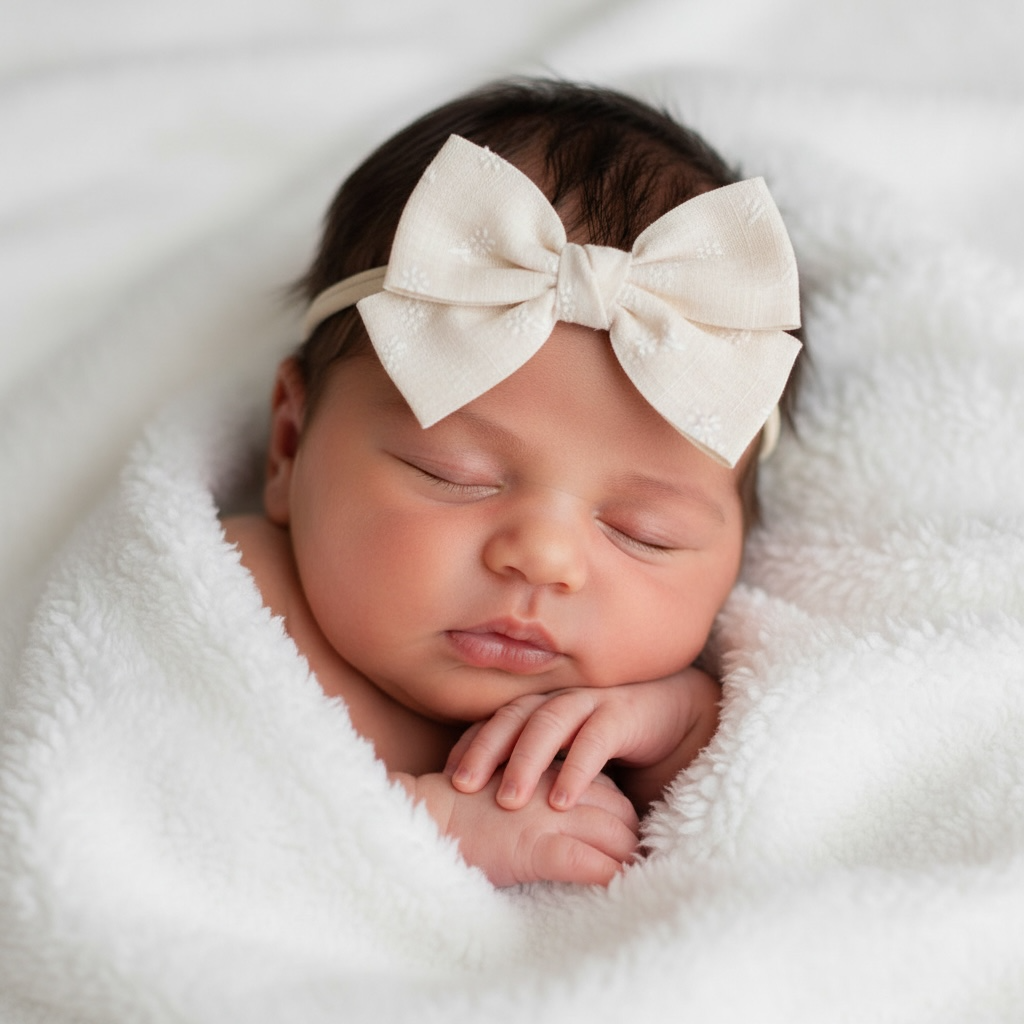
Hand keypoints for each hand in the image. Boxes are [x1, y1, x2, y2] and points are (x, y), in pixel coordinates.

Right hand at [403, 768, 638, 886]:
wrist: (423, 814)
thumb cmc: (457, 806)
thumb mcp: (505, 784)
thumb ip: (535, 789)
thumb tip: (556, 811)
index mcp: (549, 769)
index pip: (606, 789)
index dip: (619, 814)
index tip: (624, 836)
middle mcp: (556, 788)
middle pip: (618, 810)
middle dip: (633, 837)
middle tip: (639, 862)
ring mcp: (549, 817)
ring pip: (612, 835)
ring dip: (629, 859)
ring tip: (637, 879)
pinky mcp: (537, 847)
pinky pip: (588, 863)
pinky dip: (609, 877)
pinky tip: (619, 889)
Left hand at [446, 669, 719, 812]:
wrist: (675, 718)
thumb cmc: (613, 745)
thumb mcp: (567, 759)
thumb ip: (537, 771)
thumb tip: (484, 808)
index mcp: (540, 709)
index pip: (493, 722)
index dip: (468, 745)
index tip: (443, 781)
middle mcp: (559, 701)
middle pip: (511, 718)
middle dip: (484, 750)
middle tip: (460, 786)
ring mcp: (591, 703)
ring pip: (547, 724)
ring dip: (525, 761)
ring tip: (508, 801)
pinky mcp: (623, 714)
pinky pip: (594, 739)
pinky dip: (576, 769)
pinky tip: (561, 801)